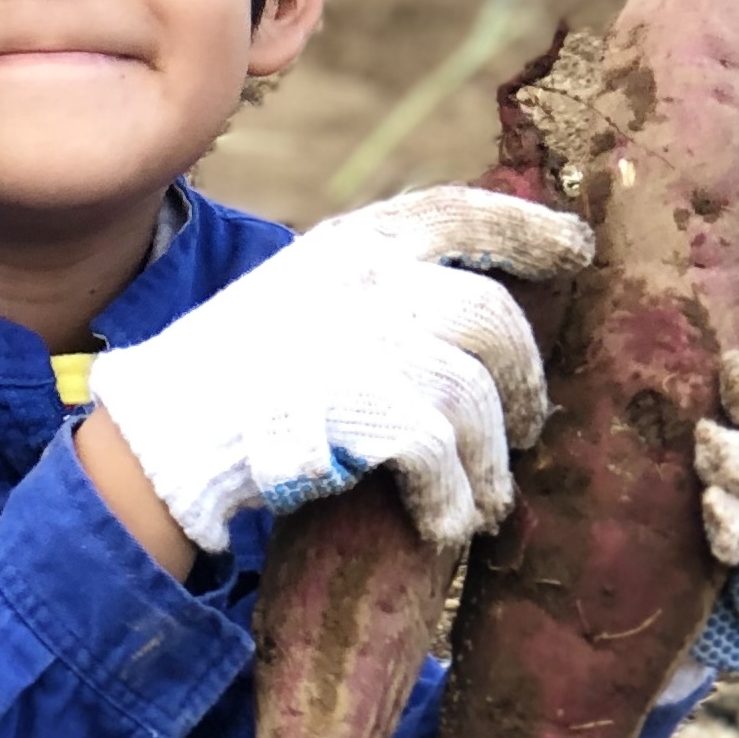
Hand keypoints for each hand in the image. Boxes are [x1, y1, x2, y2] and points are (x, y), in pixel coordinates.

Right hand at [83, 186, 585, 554]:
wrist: (162, 431)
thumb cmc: (229, 374)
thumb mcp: (299, 295)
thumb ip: (373, 289)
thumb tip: (467, 313)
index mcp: (354, 244)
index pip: (461, 213)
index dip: (528, 228)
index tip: (576, 251)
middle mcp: (367, 281)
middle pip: (491, 318)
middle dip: (523, 380)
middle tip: (530, 425)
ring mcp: (366, 342)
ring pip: (476, 396)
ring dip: (492, 459)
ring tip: (489, 499)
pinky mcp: (359, 411)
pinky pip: (440, 456)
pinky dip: (452, 498)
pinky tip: (445, 524)